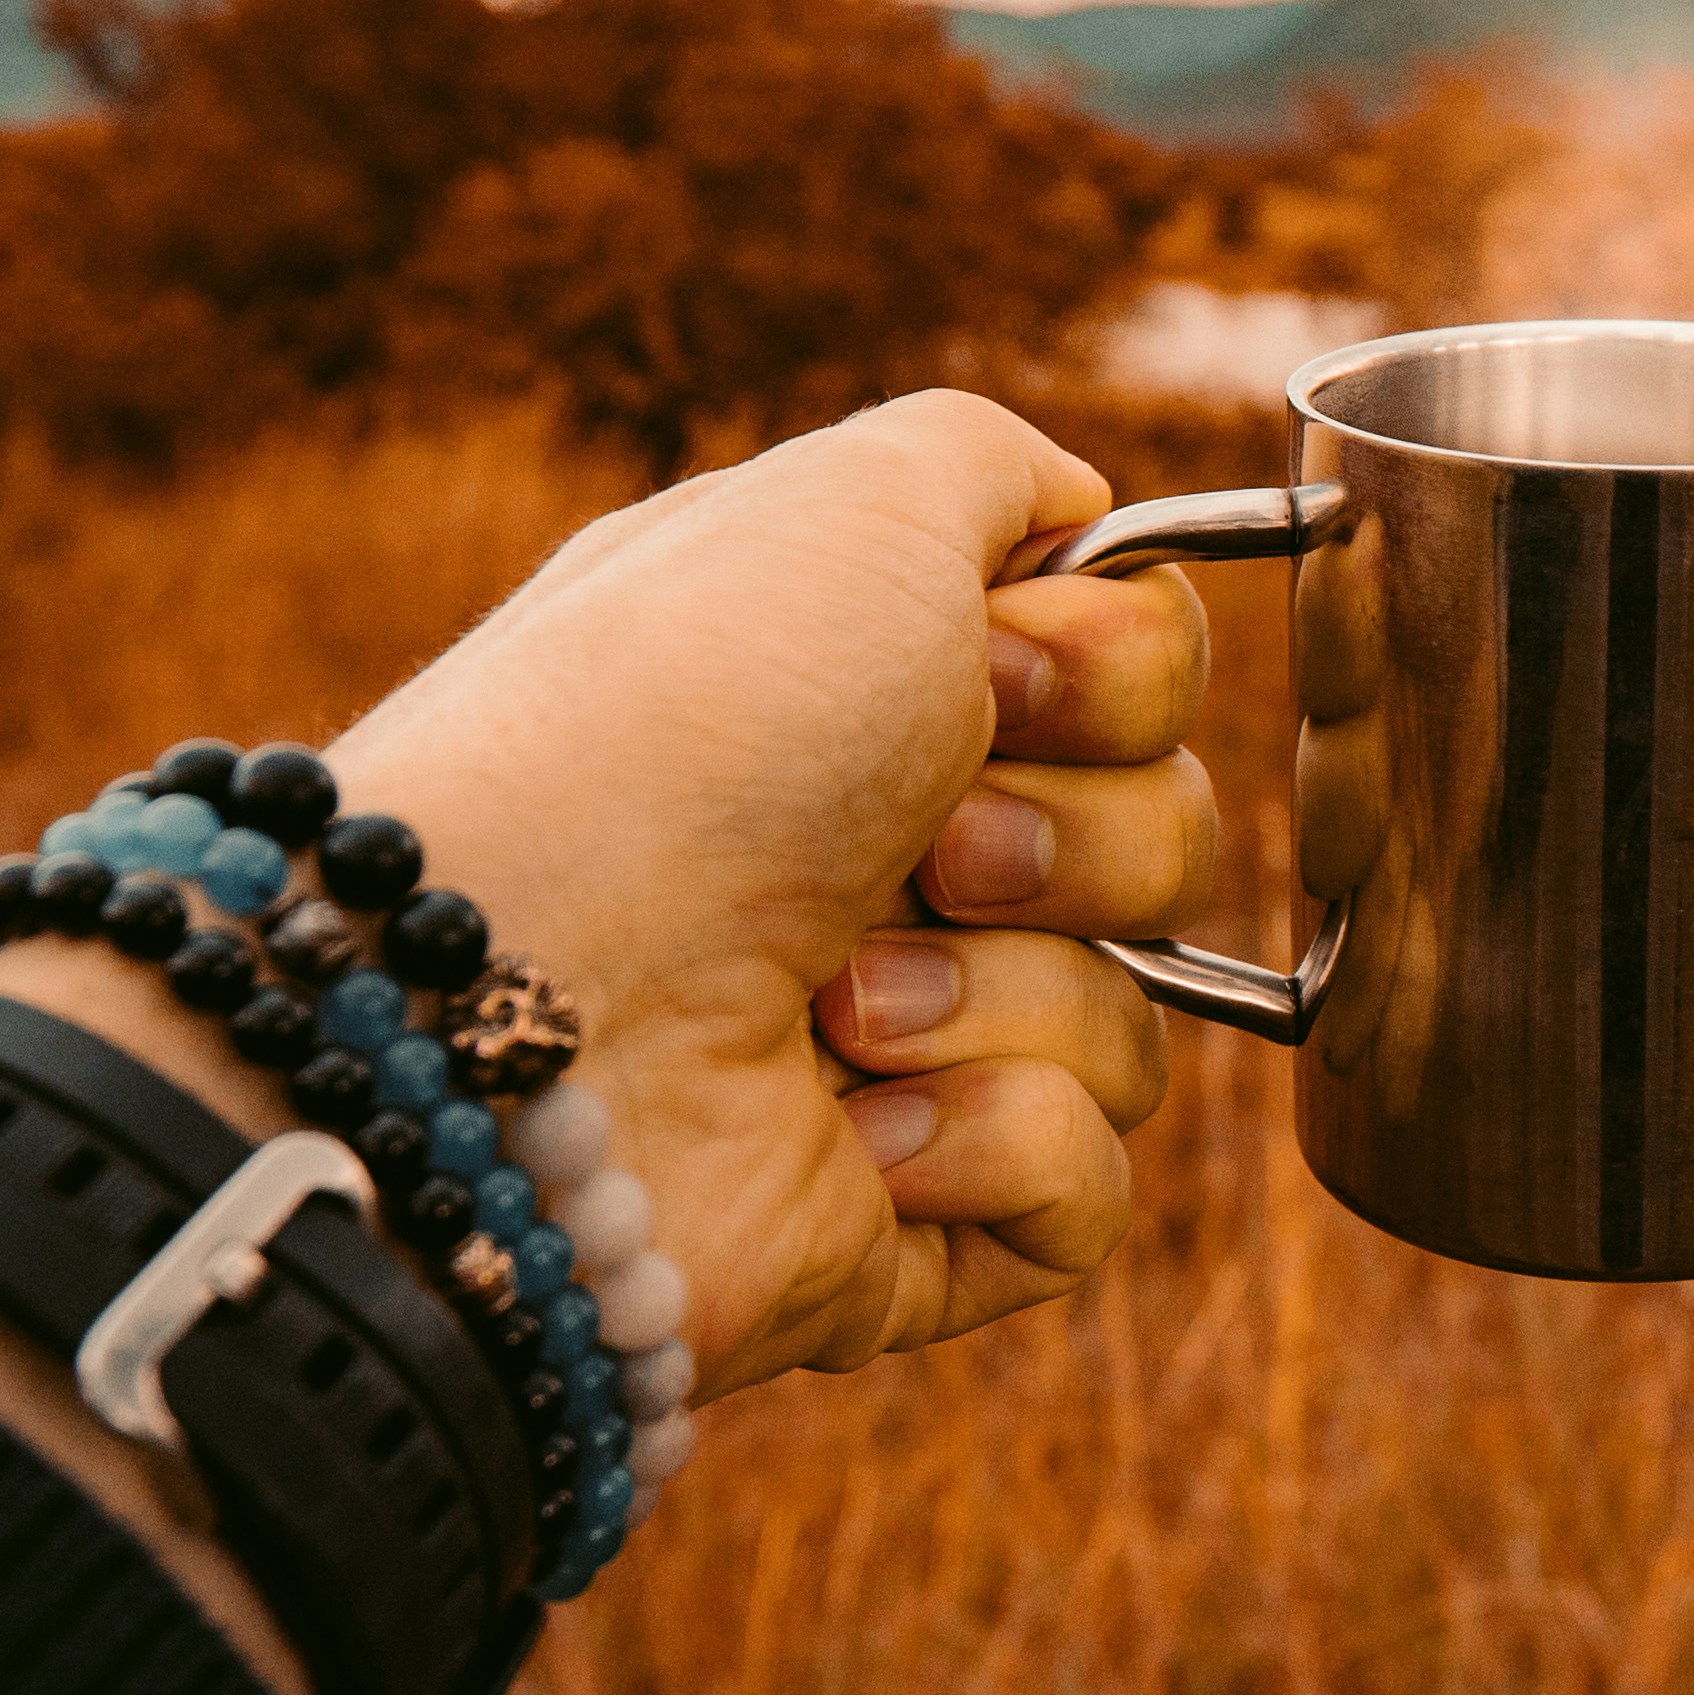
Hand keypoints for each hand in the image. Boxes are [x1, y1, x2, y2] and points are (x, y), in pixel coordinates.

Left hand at [319, 391, 1218, 1397]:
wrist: (524, 1010)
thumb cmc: (680, 729)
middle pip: (1168, 842)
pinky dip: (991, 1151)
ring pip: (1140, 1022)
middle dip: (1075, 843)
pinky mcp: (911, 1228)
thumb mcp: (850, 501)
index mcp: (877, 695)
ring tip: (836, 1011)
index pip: (1140, 681)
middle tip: (929, 853)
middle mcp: (889, 862)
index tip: (998, 678)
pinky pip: (1088, 1192)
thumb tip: (1082, 518)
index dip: (1109, 678)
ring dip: (1005, 999)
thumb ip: (997, 466)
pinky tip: (854, 1135)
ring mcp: (900, 1055)